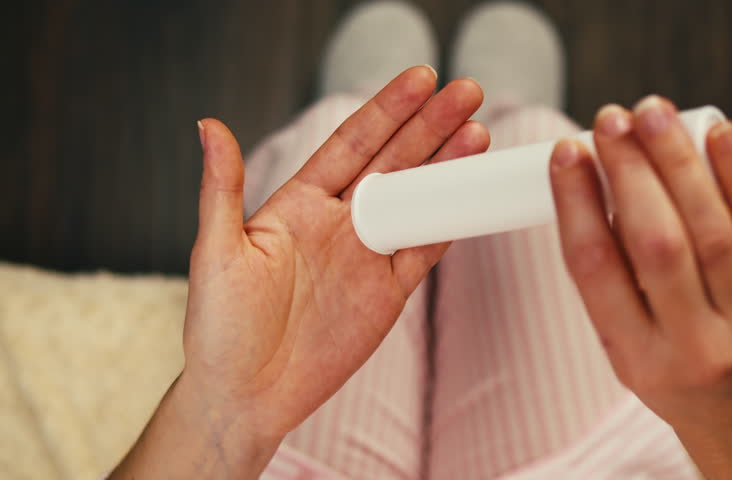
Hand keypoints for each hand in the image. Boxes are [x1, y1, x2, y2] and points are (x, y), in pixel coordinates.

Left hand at [111, 67, 488, 478]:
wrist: (246, 396)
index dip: (386, 110)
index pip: (351, 144)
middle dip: (430, 126)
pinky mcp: (388, 293)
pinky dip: (449, 224)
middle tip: (467, 93)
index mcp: (299, 203)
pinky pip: (425, 251)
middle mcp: (339, 222)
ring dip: (447, 168)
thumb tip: (209, 125)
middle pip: (394, 162)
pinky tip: (472, 194)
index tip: (420, 79)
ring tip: (479, 134)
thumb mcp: (215, 253)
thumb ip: (222, 190)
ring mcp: (367, 256)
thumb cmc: (220, 328)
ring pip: (416, 201)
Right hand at [549, 97, 731, 477]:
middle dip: (630, 172)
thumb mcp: (620, 337)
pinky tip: (716, 132)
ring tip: (651, 114)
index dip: (577, 203)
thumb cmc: (665, 362)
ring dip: (677, 162)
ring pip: (710, 228)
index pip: (597, 269)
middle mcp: (691, 342)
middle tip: (610, 120)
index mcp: (634, 353)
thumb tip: (599, 178)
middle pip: (657, 244)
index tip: (566, 153)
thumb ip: (608, 269)